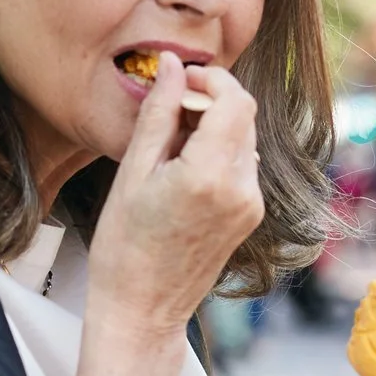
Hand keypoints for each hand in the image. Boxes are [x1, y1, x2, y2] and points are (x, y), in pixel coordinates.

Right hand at [85, 53, 261, 339]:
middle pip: (243, 116)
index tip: (180, 82)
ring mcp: (251, 205)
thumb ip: (158, 113)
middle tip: (167, 114)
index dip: (210, 80)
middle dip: (209, 102)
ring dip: (213, 128)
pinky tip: (183, 172)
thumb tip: (170, 65)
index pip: (234, 100)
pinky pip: (242, 165)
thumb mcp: (133, 172)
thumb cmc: (124, 247)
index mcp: (210, 175)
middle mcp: (242, 189)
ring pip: (244, 138)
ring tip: (170, 149)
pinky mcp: (251, 216)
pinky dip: (218, 154)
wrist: (142, 311)